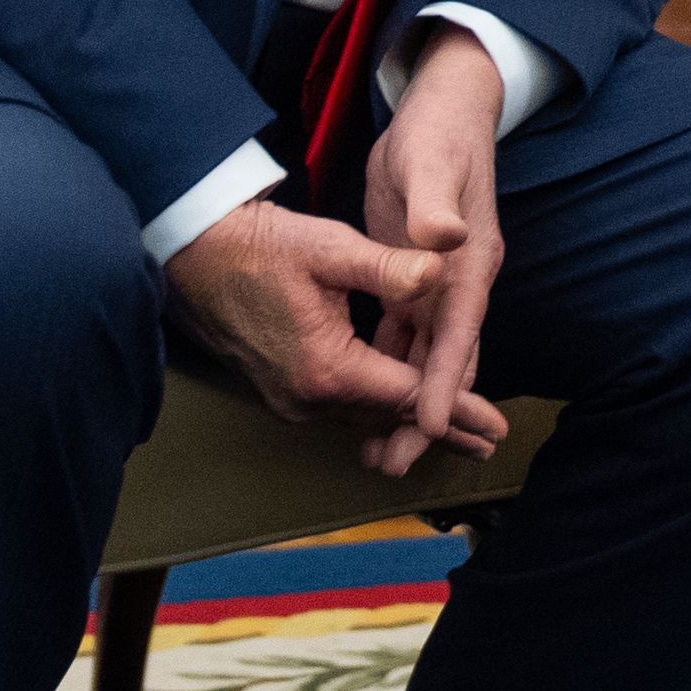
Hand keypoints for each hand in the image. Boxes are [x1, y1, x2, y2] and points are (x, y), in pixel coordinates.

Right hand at [165, 195, 510, 462]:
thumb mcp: (331, 248)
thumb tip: (441, 268)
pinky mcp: (282, 391)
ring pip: (365, 418)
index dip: (458, 411)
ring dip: (410, 425)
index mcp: (328, 369)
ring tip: (457, 436)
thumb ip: (389, 265)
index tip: (496, 428)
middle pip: (390, 421)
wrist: (193, 255)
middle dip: (443, 430)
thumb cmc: (262, 245)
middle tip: (489, 444)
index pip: (410, 399)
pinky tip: (400, 412)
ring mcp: (291, 400)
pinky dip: (378, 412)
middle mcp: (309, 398)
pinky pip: (342, 409)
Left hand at [357, 25, 516, 478]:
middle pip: (447, 360)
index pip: (458, 332)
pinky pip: (408, 337)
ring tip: (383, 450)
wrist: (444, 112)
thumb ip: (437, 203)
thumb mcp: (431, 164)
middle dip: (427, 413)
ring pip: (426, 357)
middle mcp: (460, 282)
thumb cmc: (438, 136)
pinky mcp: (417, 280)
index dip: (445, 380)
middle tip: (396, 460)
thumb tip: (444, 236)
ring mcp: (440, 284)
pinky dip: (395, 370)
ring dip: (408, 402)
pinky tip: (374, 398)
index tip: (429, 423)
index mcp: (469, 262)